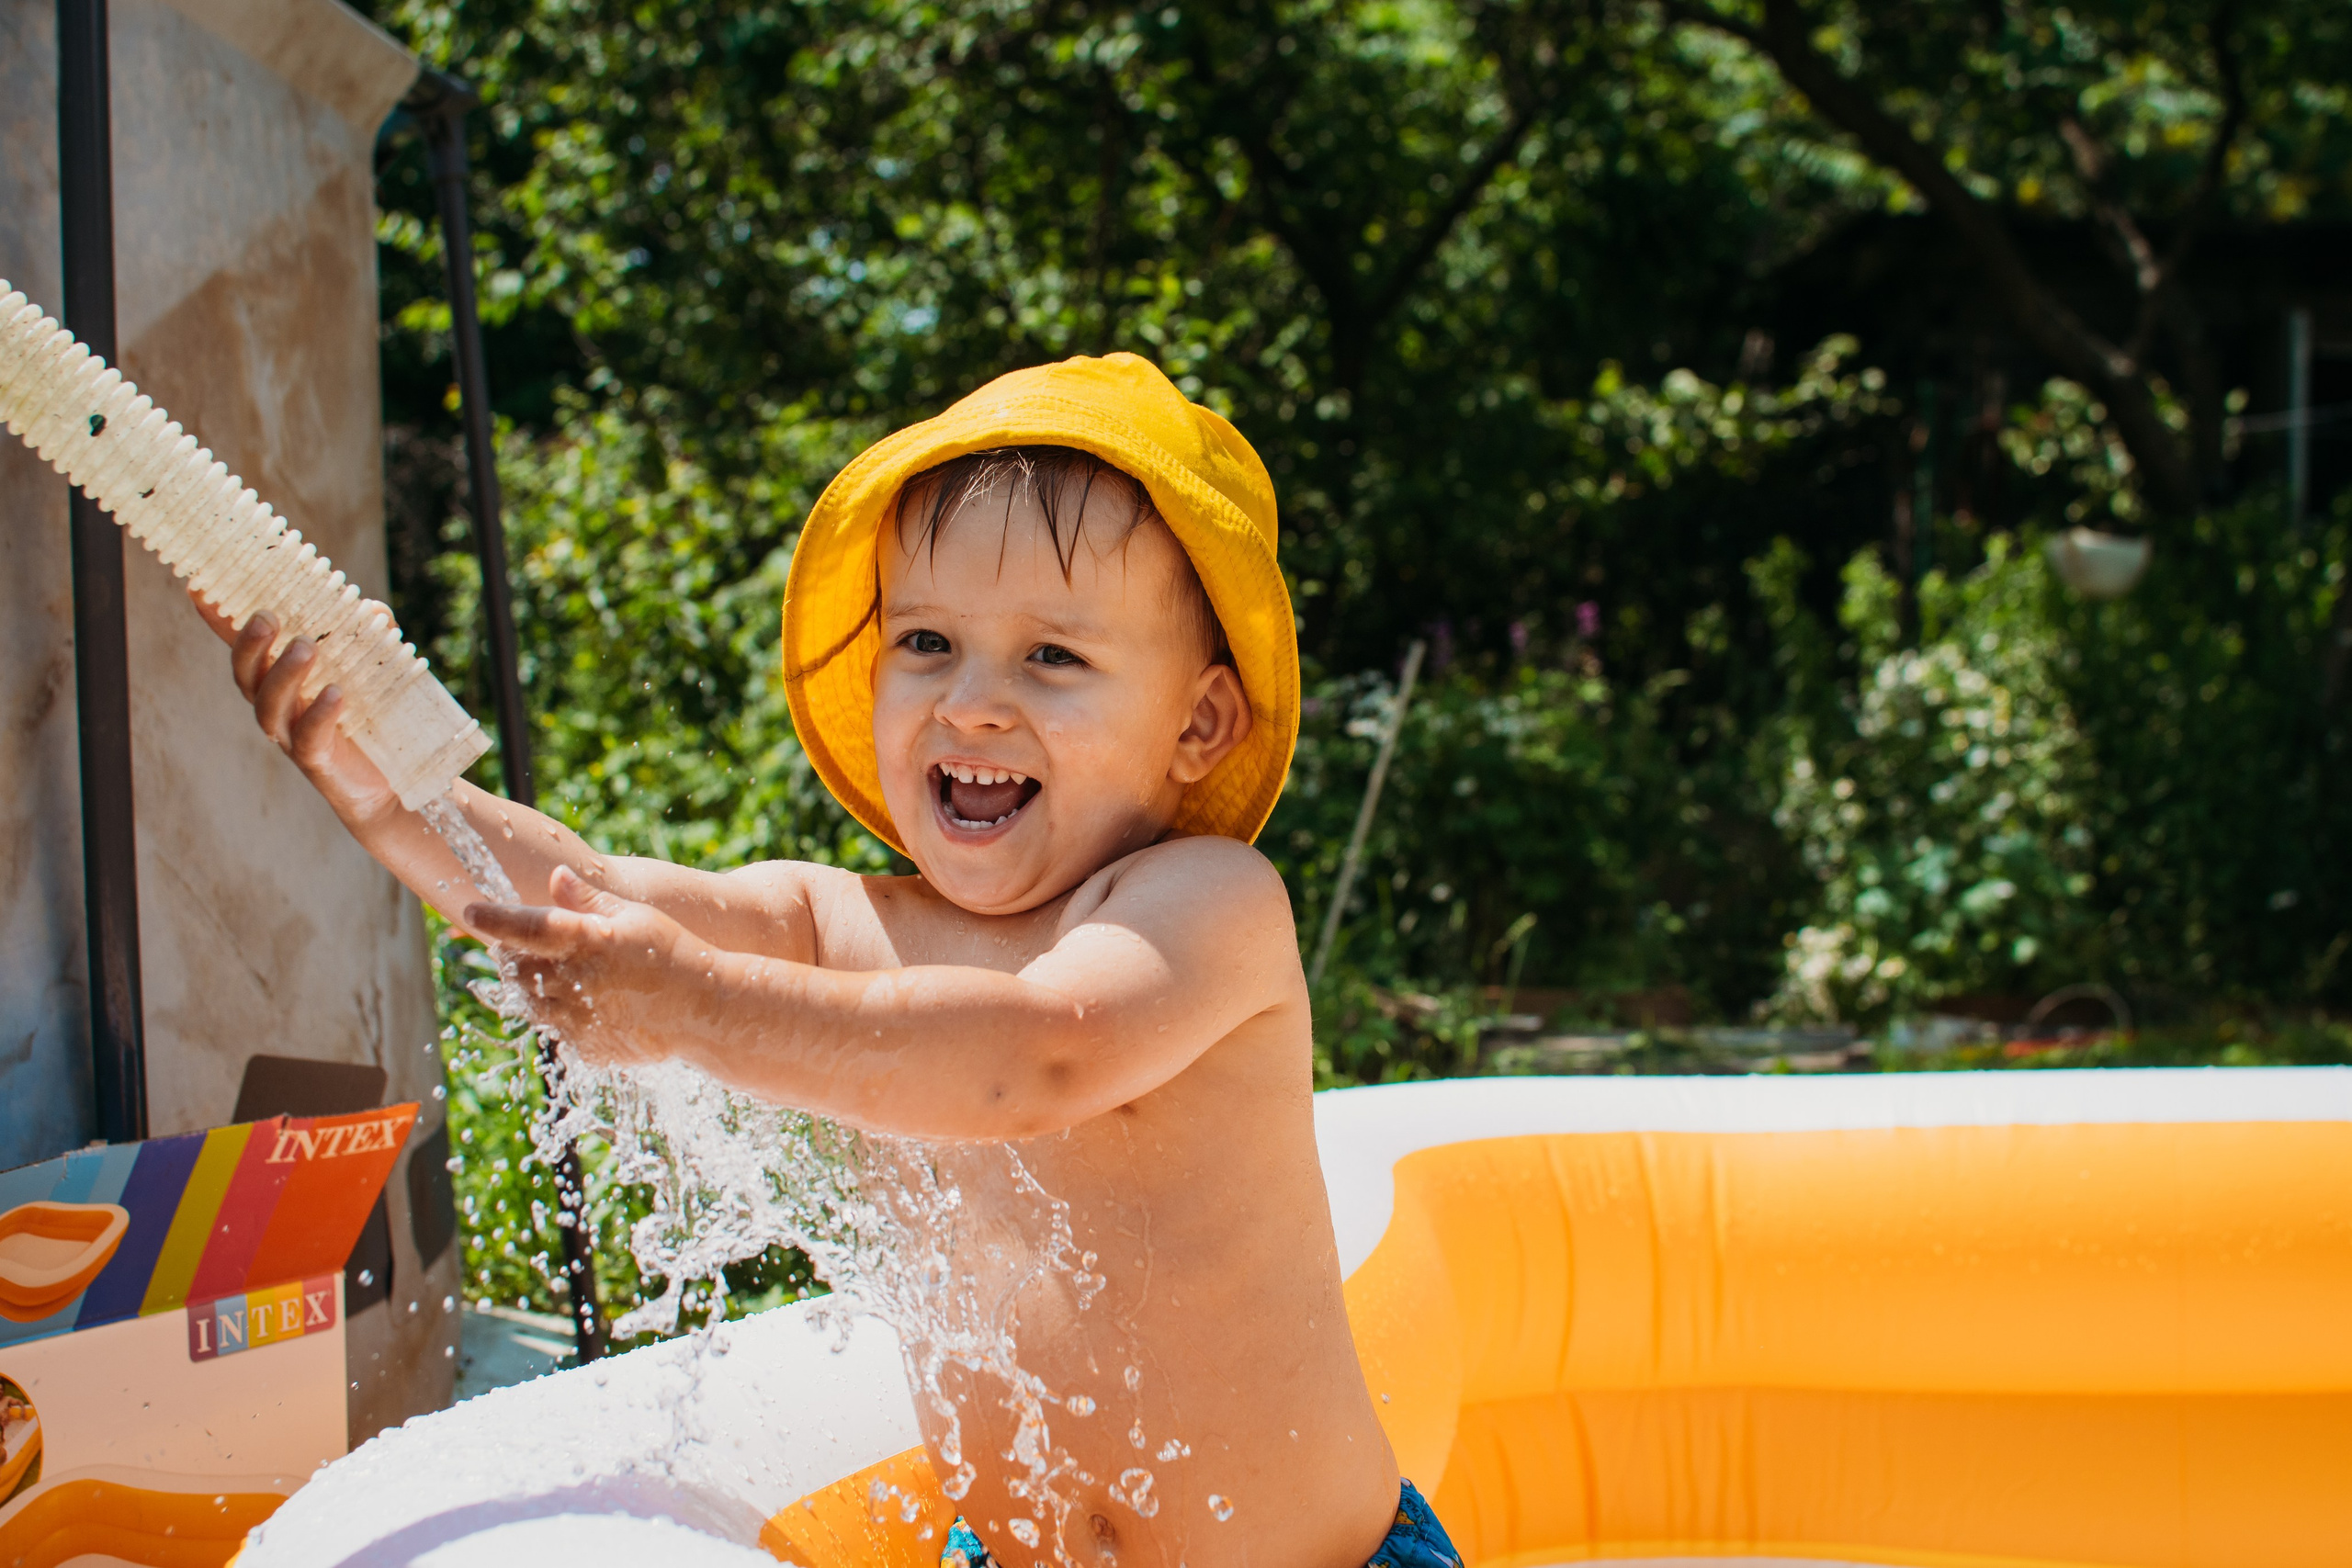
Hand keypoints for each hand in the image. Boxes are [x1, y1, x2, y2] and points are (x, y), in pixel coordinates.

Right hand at [192, 590, 398, 826]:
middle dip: (251, 644)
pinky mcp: (317, 761)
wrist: (390, 783)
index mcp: (281, 678)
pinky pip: (307, 738)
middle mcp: (277, 705)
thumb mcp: (375, 671)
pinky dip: (318, 715)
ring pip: (269, 706)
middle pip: (248, 674)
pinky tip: (335, 694)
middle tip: (267, 617)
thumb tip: (372, 609)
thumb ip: (371, 637)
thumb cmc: (373, 718)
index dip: (219, 621)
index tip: (199, 589)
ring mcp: (292, 735)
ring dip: (284, 673)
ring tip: (305, 647)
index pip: (245, 646)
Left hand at [465, 865, 714, 1069]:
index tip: (471, 909)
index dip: (493, 917)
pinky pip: (556, 1029)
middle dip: (511, 954)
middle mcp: (575, 981)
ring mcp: (578, 1019)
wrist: (705, 1010)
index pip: (522, 926)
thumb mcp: (634, 917)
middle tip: (519, 944)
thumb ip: (589, 900)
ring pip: (529, 1002)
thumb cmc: (671, 953)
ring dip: (529, 986)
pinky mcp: (586, 1047)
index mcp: (586, 941)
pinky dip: (559, 1014)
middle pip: (516, 967)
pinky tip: (584, 1001)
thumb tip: (556, 875)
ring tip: (552, 972)